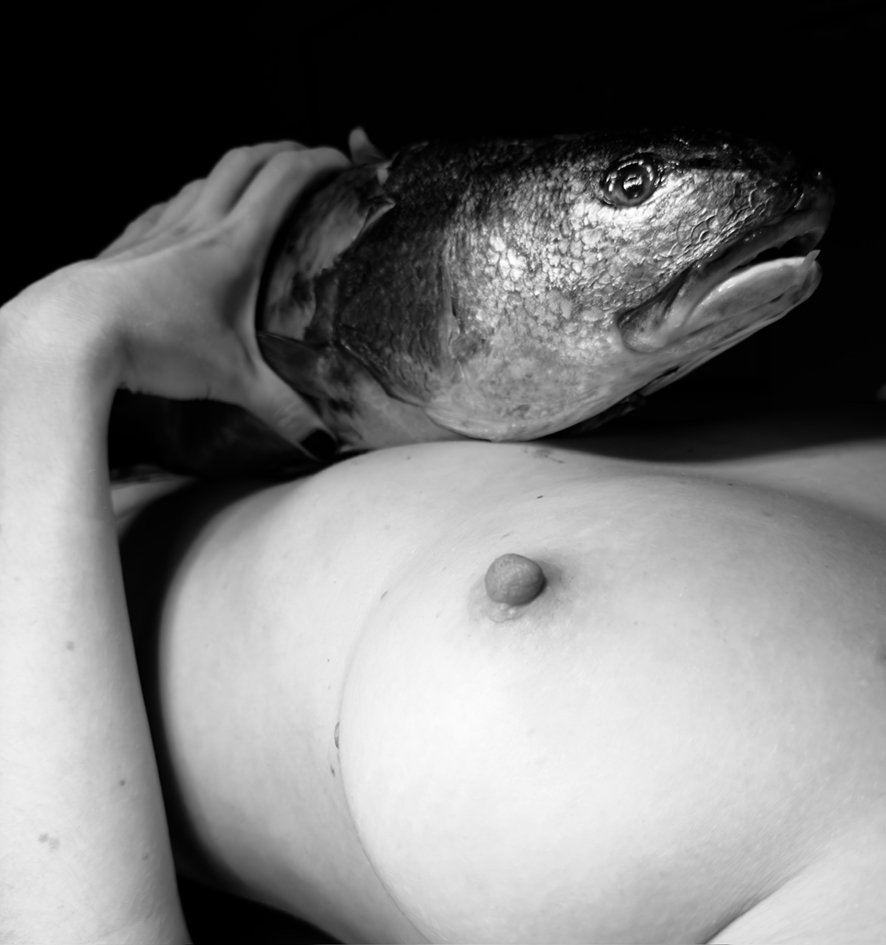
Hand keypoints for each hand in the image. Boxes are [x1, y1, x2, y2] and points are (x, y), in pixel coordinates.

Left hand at [4, 141, 349, 444]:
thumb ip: (284, 410)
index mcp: (234, 244)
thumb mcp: (233, 381)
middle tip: (306, 159)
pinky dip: (189, 199)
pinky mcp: (127, 246)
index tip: (343, 163)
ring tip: (253, 185)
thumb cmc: (155, 347)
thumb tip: (325, 445)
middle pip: (246, 161)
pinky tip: (187, 216)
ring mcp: (158, 229)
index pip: (285, 181)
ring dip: (235, 170)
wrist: (71, 334)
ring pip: (204, 178)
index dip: (319, 162)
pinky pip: (165, 206)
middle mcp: (198, 224)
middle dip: (282, 150)